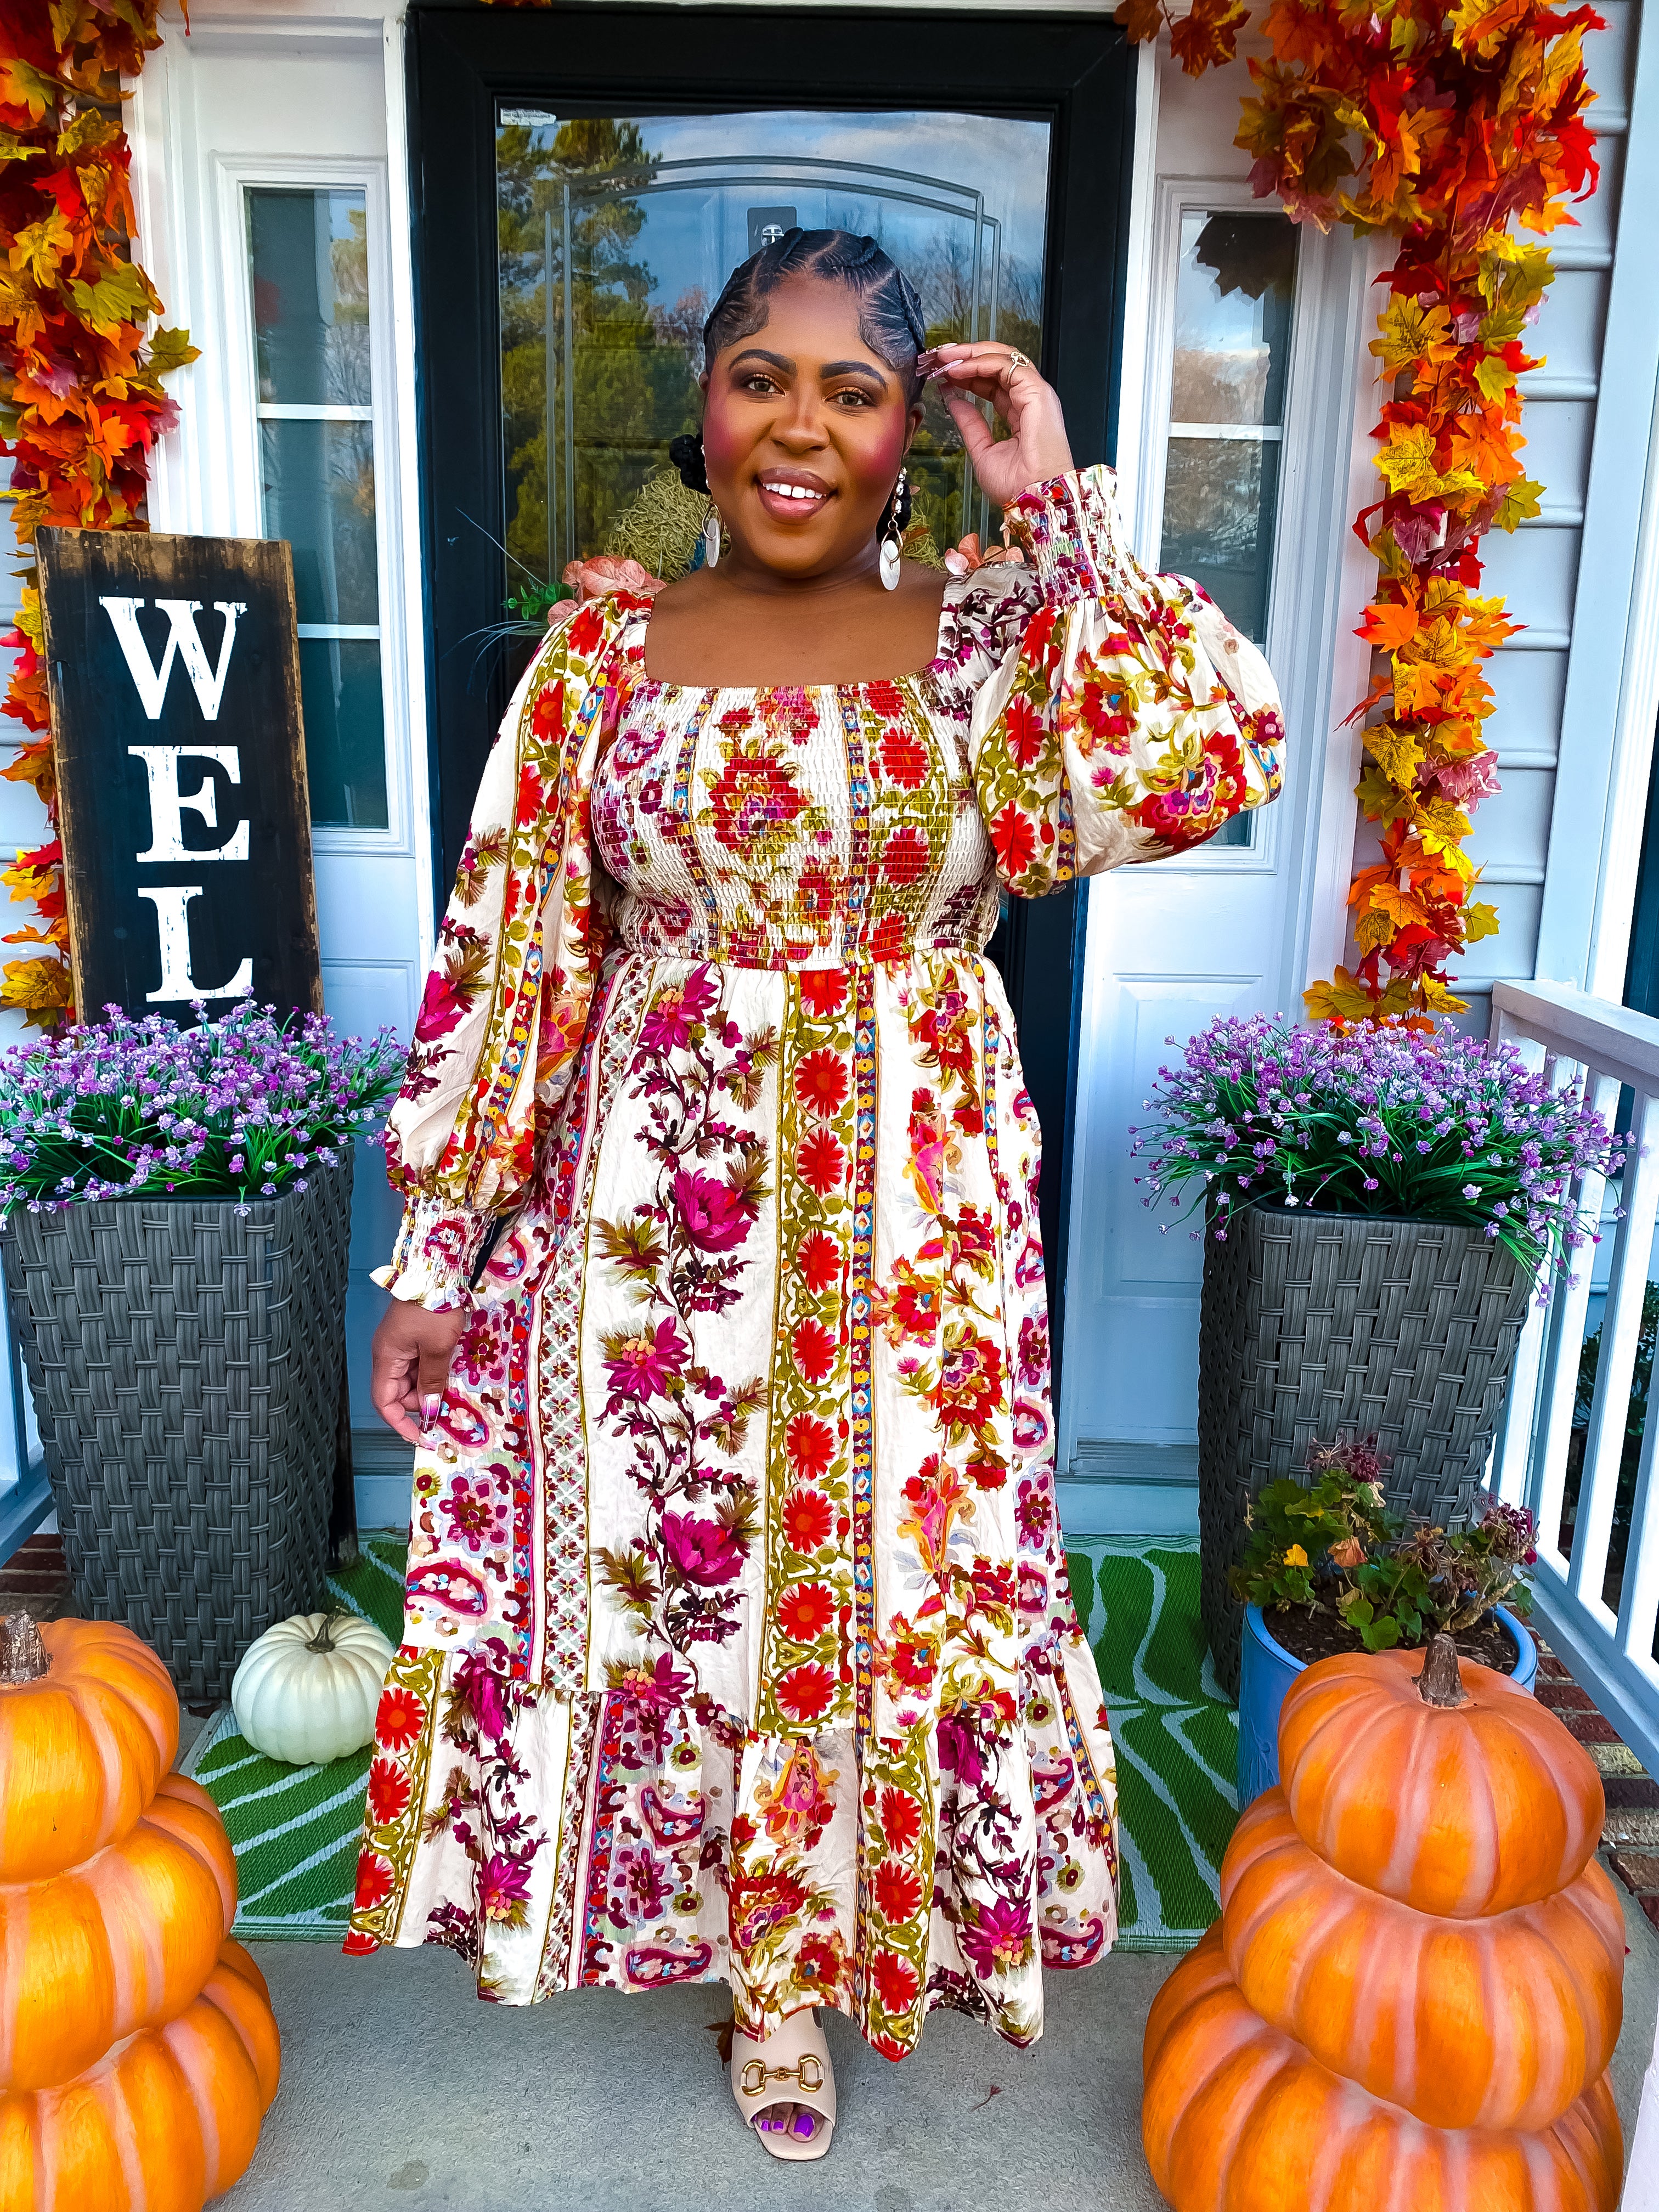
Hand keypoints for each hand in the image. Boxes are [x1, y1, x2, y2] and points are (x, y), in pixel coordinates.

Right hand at [370, 1299, 467, 1444]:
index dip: (400, 1422)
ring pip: (410, 1378)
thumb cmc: (435, 1307)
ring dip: (428, 1387)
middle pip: (398, 1392)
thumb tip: (428, 1410)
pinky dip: (432, 1372)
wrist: (438, 1270)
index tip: (420, 1435)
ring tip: (451, 1388)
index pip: (384, 1401)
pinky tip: (449, 1372)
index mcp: (386, 1357)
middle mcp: (388, 1353)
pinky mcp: (413, 1336)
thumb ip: (432, 1380)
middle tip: (445, 1407)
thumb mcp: (438, 1347)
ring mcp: (401, 1344)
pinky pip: (419, 1363)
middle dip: (419, 1403)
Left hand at [917, 343, 1073, 510]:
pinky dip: (980, 363)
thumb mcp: (981, 449)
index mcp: (1020, 412)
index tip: (941, 371)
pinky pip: (1006, 367)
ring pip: (1003, 358)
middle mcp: (1030, 398)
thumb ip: (969, 422)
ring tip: (943, 358)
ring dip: (970, 354)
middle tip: (938, 356)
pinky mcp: (1037, 392)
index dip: (967, 372)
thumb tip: (952, 398)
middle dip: (966, 355)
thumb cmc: (1015, 486)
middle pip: (997, 364)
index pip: (992, 381)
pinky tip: (958, 368)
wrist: (1031, 499)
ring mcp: (1035, 393)